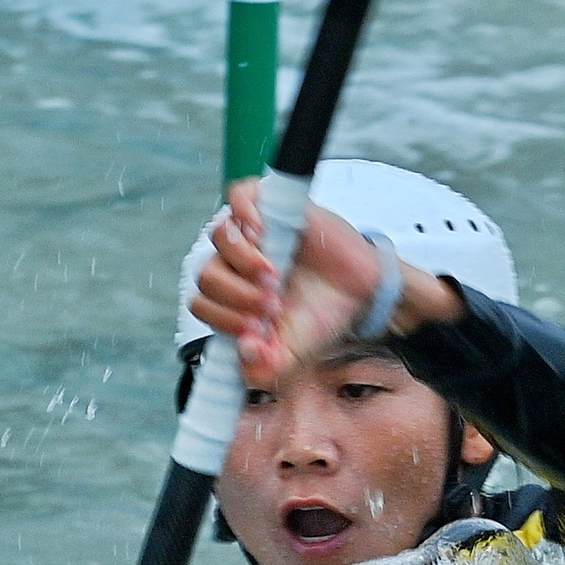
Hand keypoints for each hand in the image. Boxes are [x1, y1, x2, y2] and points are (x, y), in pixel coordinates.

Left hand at [191, 180, 461, 383]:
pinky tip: (263, 238)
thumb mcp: (292, 354)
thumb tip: (244, 352)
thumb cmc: (322, 316)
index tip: (258, 330)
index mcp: (232, 298)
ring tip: (276, 277)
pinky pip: (239, 196)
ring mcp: (252, 233)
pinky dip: (245, 216)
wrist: (363, 293)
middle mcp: (235, 264)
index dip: (224, 319)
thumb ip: (265, 368)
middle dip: (238, 296)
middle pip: (207, 274)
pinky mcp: (272, 207)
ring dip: (244, 263)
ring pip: (220, 237)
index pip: (202, 304)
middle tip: (273, 305)